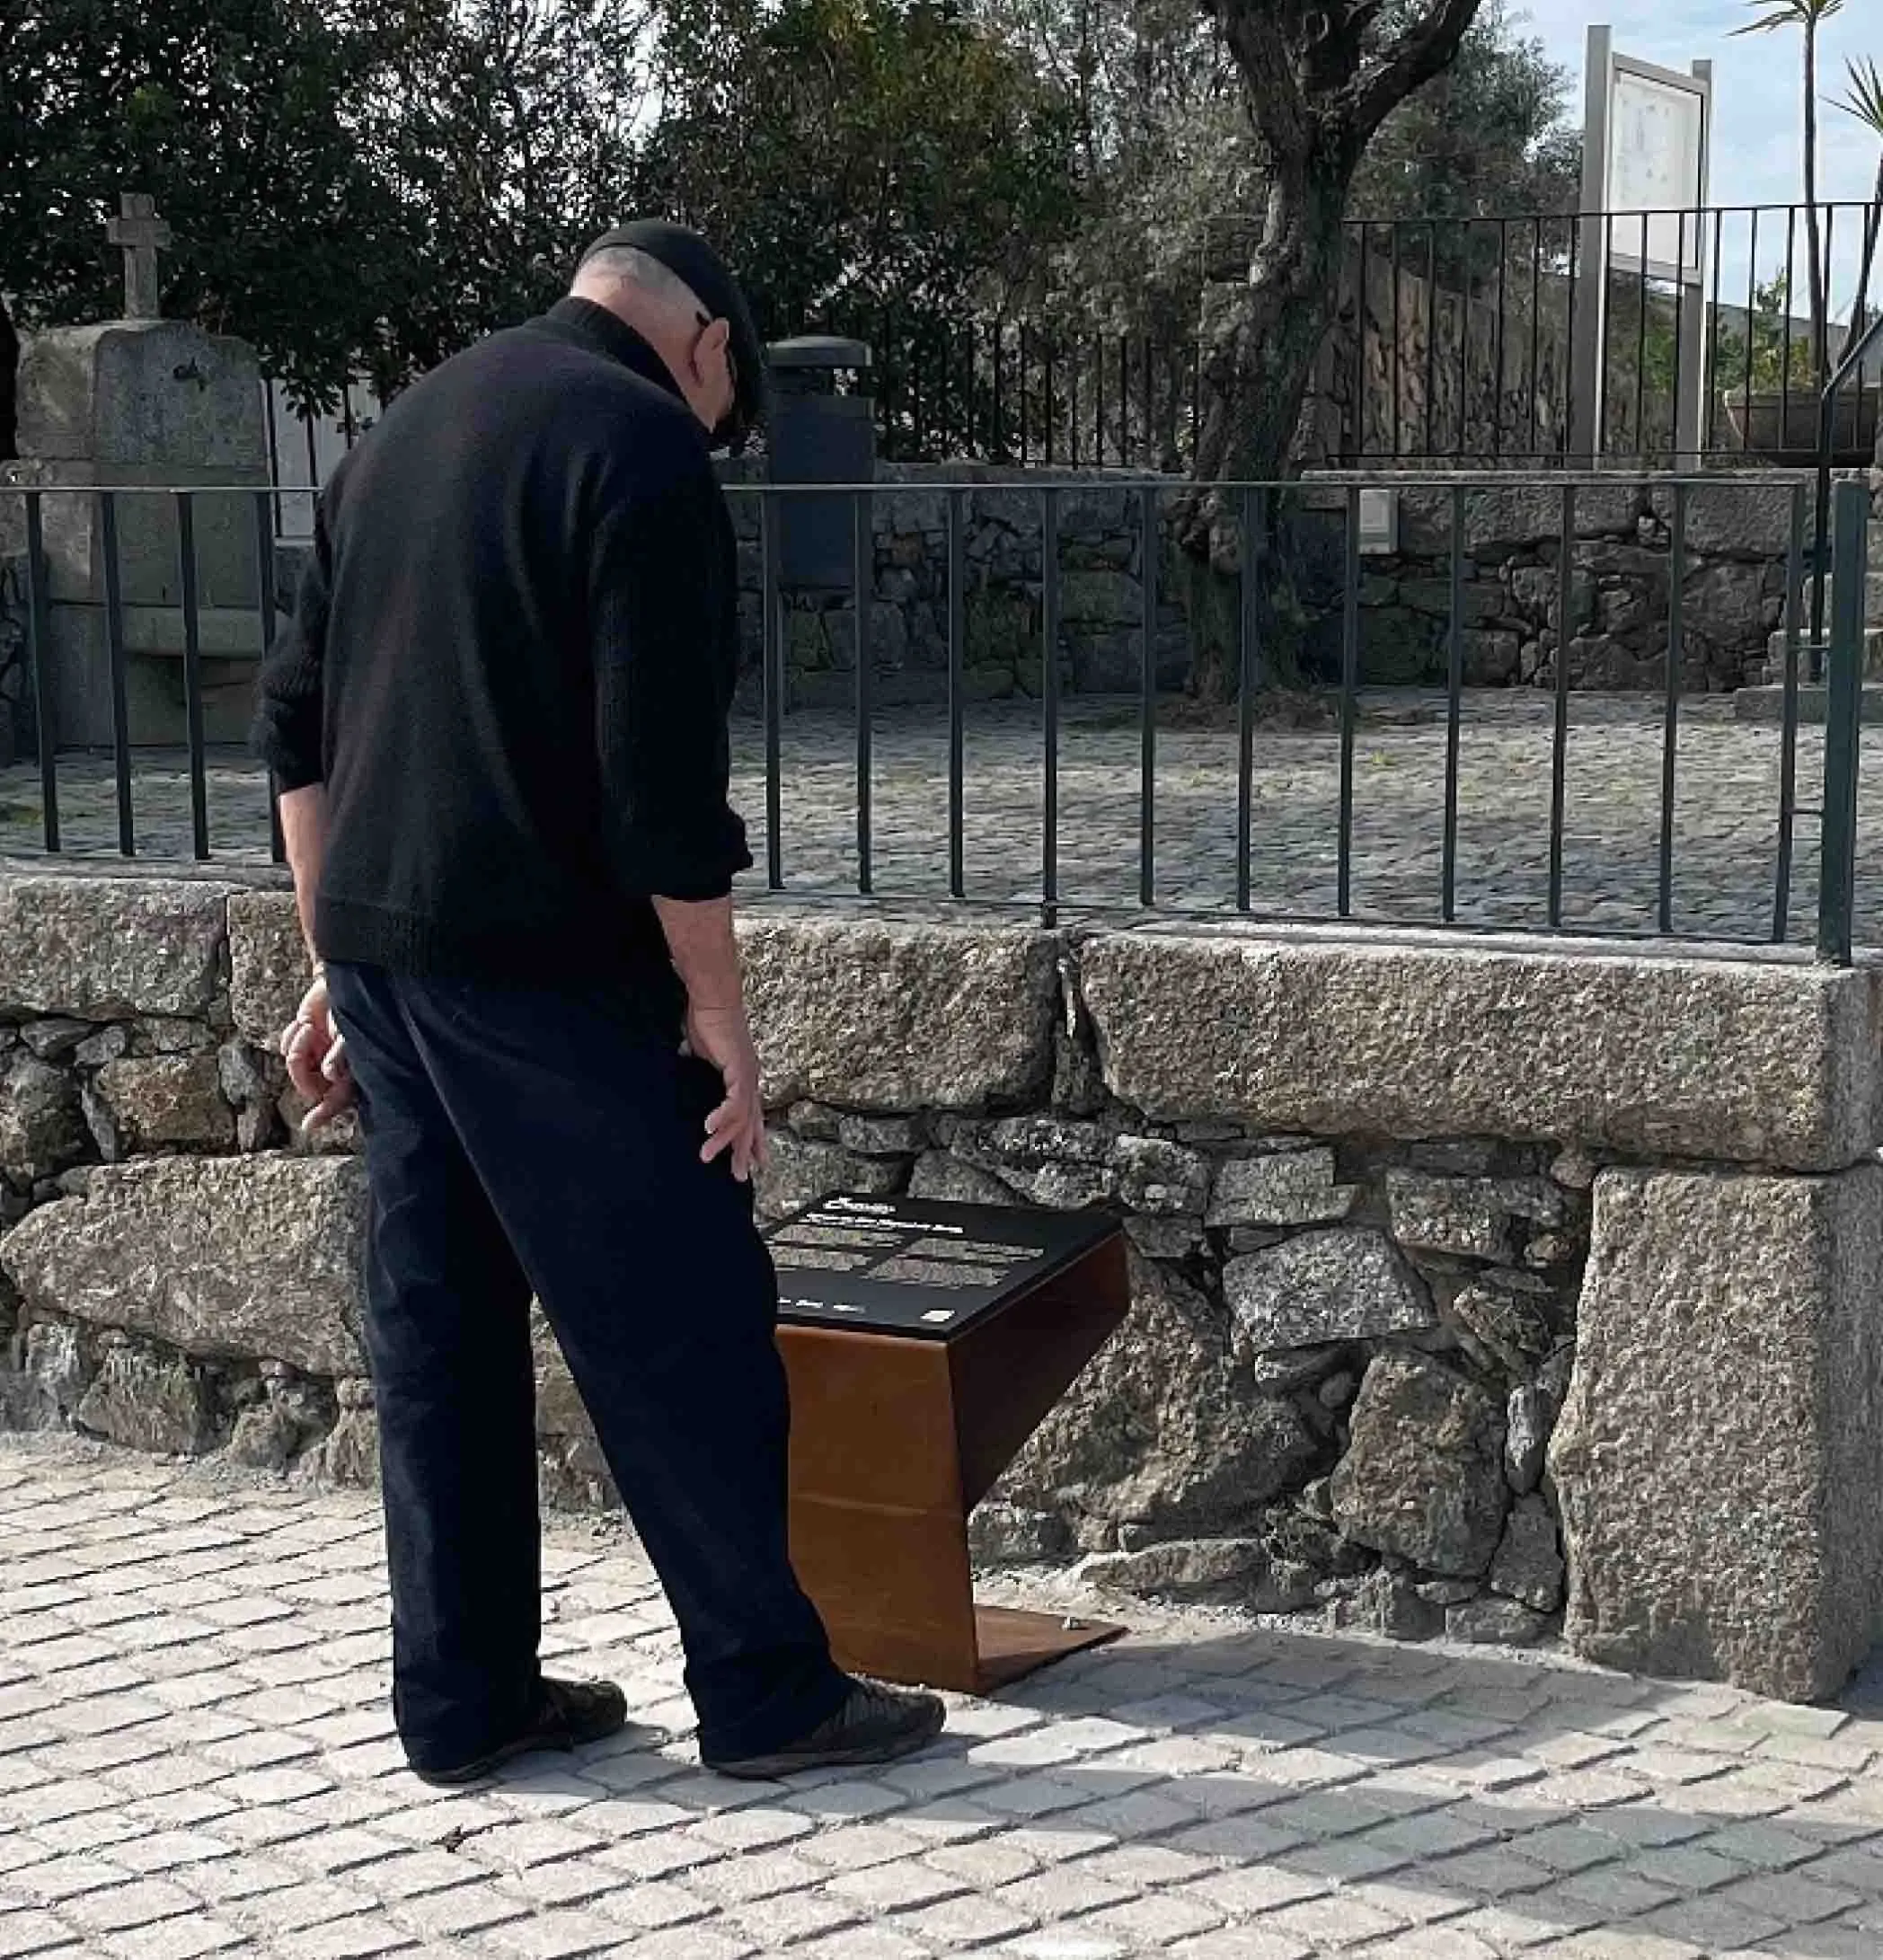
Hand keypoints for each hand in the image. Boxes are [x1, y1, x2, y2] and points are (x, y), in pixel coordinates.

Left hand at [280, 973, 355, 1134]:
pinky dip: (291, 1035)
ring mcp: (315, 1057)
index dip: (323, 1113)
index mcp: (349, 1072)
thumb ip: (341, 1056)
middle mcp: (331, 1069)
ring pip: (294, 1066)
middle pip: (308, 1086)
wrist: (339, 986)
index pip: (337, 1100)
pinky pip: (284, 1047)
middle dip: (299, 1067)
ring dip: (298, 1046)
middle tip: (302, 1044)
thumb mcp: (351, 1034)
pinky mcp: (301, 1042)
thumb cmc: (354, 1010)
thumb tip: (330, 1074)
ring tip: (308, 1028)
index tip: (308, 1125)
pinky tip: (304, 1023)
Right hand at [684, 1004, 767, 1183]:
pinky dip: (723, 1117)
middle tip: (742, 1176)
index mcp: (742, 1078)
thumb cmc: (706, 1021)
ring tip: (708, 1156)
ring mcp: (747, 1077)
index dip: (753, 1139)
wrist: (713, 1000)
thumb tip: (682, 1064)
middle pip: (752, 1124)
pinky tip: (709, 1129)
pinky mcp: (740, 1071)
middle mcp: (750, 1080)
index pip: (751, 1115)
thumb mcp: (698, 1053)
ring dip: (726, 1140)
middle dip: (747, 1151)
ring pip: (742, 1119)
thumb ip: (694, 1066)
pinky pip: (734, 1102)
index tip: (756, 1161)